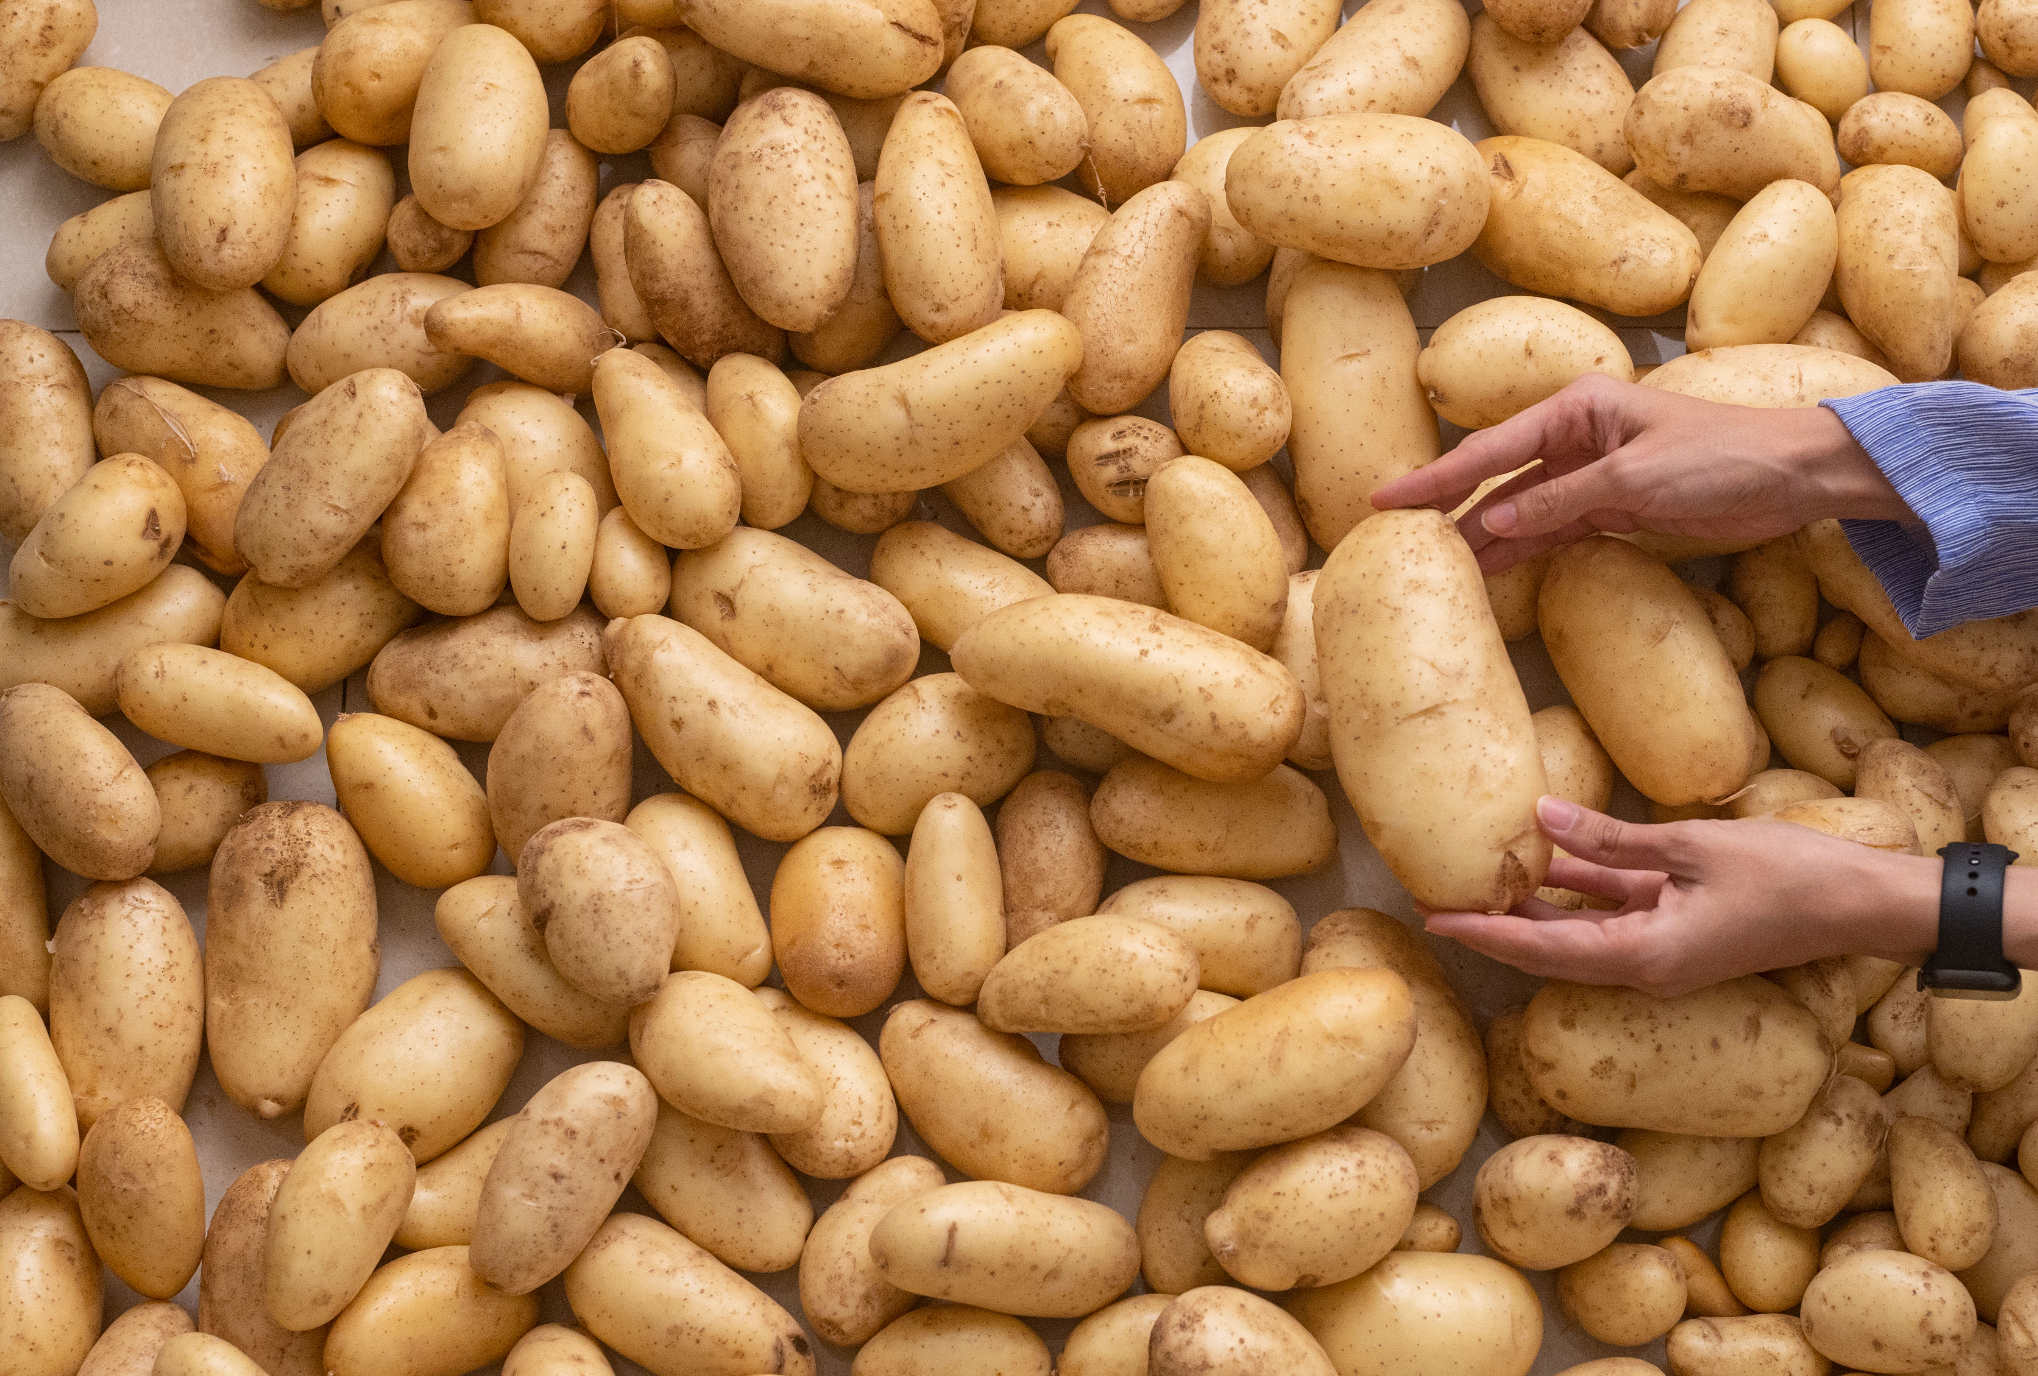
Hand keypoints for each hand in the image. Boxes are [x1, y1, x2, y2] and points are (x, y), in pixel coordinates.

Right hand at [1369, 375, 1910, 575]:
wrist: (1796, 476)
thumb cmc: (1725, 457)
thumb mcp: (1635, 479)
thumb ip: (1559, 503)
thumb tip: (1490, 522)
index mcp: (1578, 410)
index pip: (1491, 450)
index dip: (1436, 477)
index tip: (1386, 500)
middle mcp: (1577, 437)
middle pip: (1496, 477)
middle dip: (1448, 507)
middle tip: (1395, 537)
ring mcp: (1593, 474)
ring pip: (1520, 509)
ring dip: (1481, 537)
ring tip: (1434, 567)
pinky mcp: (1614, 507)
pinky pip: (1552, 530)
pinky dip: (1521, 549)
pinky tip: (1489, 570)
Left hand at [1422, 797, 1938, 996]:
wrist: (1863, 902)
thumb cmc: (1789, 875)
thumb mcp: (1692, 847)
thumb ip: (1611, 839)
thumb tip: (1540, 817)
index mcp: (1645, 956)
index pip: (1541, 950)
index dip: (1482, 933)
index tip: (1433, 919)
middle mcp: (1646, 965)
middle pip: (1548, 948)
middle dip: (1490, 924)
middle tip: (1431, 896)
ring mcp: (1662, 950)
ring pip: (1578, 929)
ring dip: (1530, 906)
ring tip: (1472, 876)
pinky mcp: (1679, 929)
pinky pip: (1614, 912)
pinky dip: (1578, 890)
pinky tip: (1543, 857)